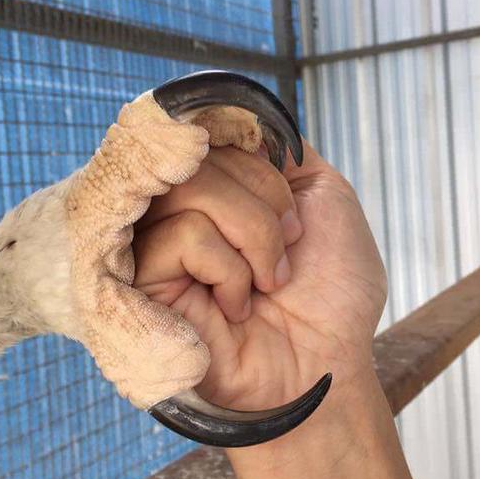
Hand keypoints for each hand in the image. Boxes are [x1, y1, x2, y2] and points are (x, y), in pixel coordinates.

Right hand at [133, 139, 386, 411]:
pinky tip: (236, 306)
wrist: (327, 362)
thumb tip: (241, 116)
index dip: (251, 156)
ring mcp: (163, 245)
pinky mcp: (147, 284)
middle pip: (202, 155)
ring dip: (252, 236)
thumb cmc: (332, 291)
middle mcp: (185, 210)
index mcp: (223, 189)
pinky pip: (183, 236)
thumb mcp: (326, 196)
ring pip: (191, 191)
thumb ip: (280, 150)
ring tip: (266, 283)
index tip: (284, 196)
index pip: (212, 131)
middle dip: (264, 203)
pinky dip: (229, 270)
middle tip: (288, 250)